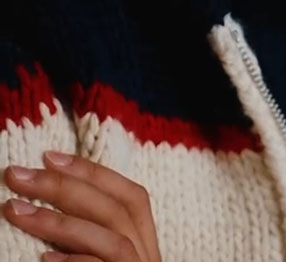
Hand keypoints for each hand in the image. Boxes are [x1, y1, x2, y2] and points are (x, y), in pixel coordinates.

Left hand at [2, 151, 161, 261]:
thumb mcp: (102, 257)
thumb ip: (90, 232)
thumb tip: (52, 198)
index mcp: (145, 240)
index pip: (130, 194)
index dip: (93, 172)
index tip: (49, 156)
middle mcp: (148, 254)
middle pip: (115, 210)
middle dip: (65, 187)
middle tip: (17, 175)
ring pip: (110, 237)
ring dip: (60, 222)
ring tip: (16, 210)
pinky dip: (74, 261)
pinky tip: (43, 258)